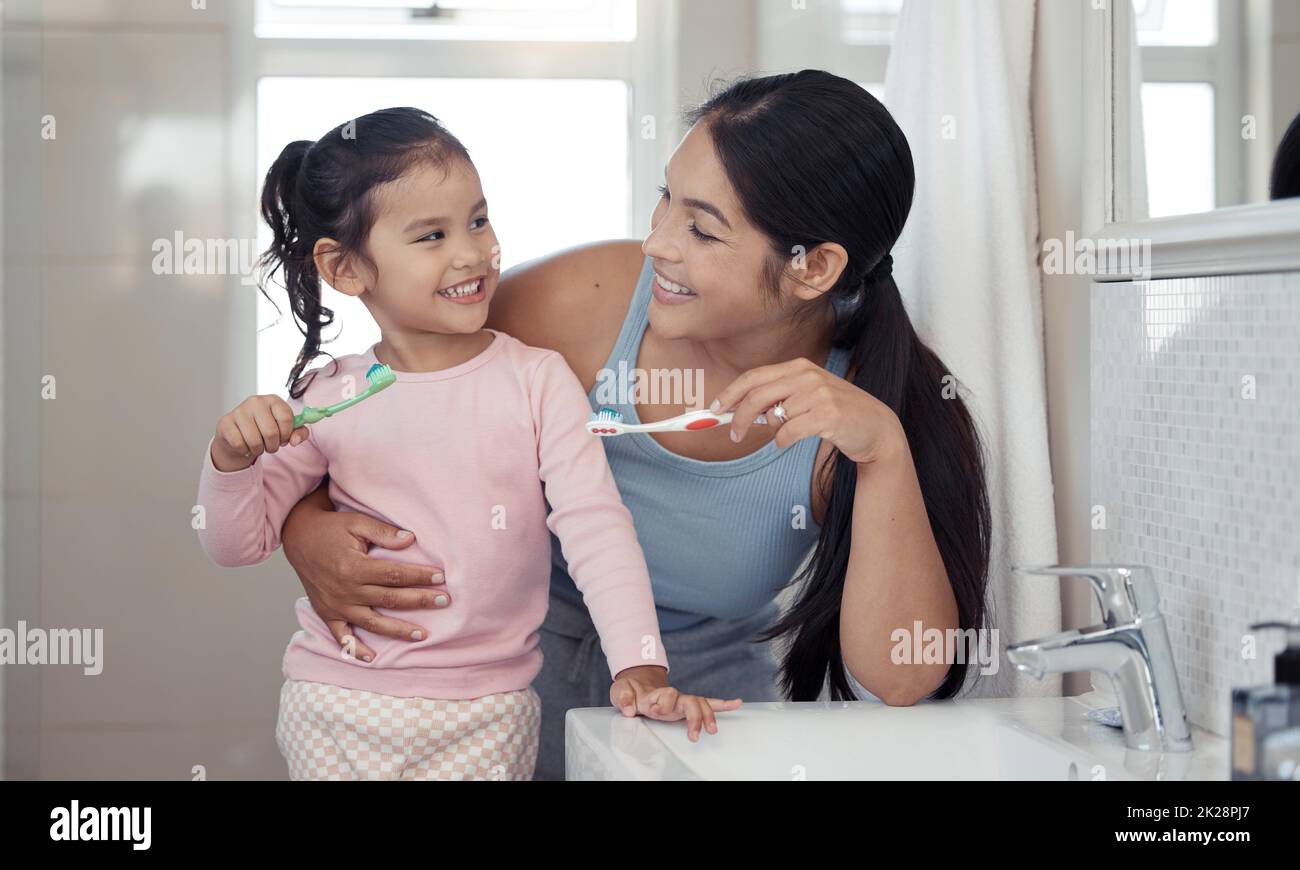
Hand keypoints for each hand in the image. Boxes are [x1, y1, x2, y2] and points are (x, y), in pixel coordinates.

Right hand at [212, 394, 307, 471]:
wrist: (239, 435)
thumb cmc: (265, 430)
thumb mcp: (286, 430)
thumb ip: (299, 433)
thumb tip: (295, 441)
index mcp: (273, 400)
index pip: (286, 418)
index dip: (287, 434)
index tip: (283, 437)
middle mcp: (256, 401)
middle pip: (271, 433)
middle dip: (273, 446)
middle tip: (270, 445)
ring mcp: (239, 411)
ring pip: (254, 441)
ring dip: (259, 450)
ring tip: (258, 446)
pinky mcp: (225, 422)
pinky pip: (239, 444)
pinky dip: (244, 450)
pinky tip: (244, 444)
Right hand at [281, 494, 449, 661]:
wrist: (298, 536)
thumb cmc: (332, 528)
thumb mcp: (357, 522)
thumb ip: (384, 532)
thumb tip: (411, 540)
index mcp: (354, 567)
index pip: (395, 575)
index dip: (419, 576)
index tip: (440, 577)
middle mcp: (346, 590)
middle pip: (390, 599)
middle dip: (419, 601)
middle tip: (444, 601)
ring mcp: (336, 605)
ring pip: (372, 622)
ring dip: (398, 630)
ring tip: (422, 635)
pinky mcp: (327, 612)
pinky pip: (341, 636)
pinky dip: (355, 649)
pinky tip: (372, 658)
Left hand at [610, 666, 742, 741]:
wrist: (637, 684)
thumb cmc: (629, 690)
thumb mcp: (619, 690)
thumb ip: (623, 696)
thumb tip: (630, 708)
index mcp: (657, 696)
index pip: (667, 695)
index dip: (663, 701)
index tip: (655, 709)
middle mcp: (673, 698)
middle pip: (691, 702)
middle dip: (695, 717)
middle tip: (694, 736)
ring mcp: (680, 703)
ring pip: (701, 705)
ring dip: (709, 717)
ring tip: (713, 730)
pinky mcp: (684, 708)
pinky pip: (707, 704)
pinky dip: (722, 704)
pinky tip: (737, 703)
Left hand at [712, 357, 906, 464]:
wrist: (877, 428)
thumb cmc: (838, 414)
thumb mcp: (808, 397)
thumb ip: (779, 399)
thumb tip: (742, 412)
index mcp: (799, 367)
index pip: (754, 377)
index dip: (730, 393)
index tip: (714, 409)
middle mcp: (808, 376)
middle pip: (757, 395)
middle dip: (738, 417)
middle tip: (733, 435)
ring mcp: (819, 394)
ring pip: (774, 417)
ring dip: (772, 431)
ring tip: (787, 434)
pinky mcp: (827, 415)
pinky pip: (788, 432)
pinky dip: (783, 441)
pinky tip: (790, 441)